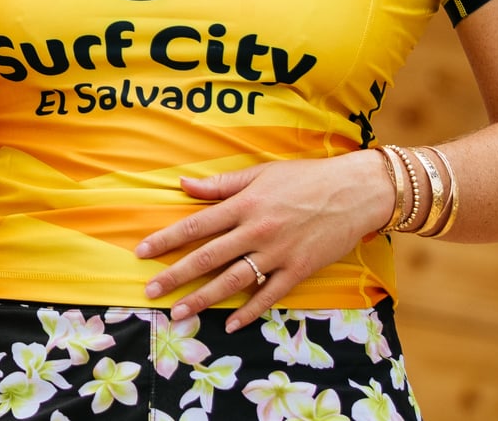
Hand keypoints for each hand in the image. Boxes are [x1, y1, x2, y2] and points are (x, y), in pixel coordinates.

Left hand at [135, 150, 392, 330]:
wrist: (354, 191)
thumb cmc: (306, 178)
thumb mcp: (261, 173)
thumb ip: (221, 184)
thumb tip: (184, 185)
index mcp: (244, 204)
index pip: (196, 225)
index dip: (166, 239)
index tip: (142, 252)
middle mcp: (256, 230)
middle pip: (207, 257)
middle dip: (175, 276)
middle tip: (151, 291)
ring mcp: (277, 253)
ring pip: (233, 281)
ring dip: (204, 298)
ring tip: (181, 313)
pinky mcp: (298, 270)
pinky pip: (269, 295)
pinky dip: (250, 311)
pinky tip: (231, 324)